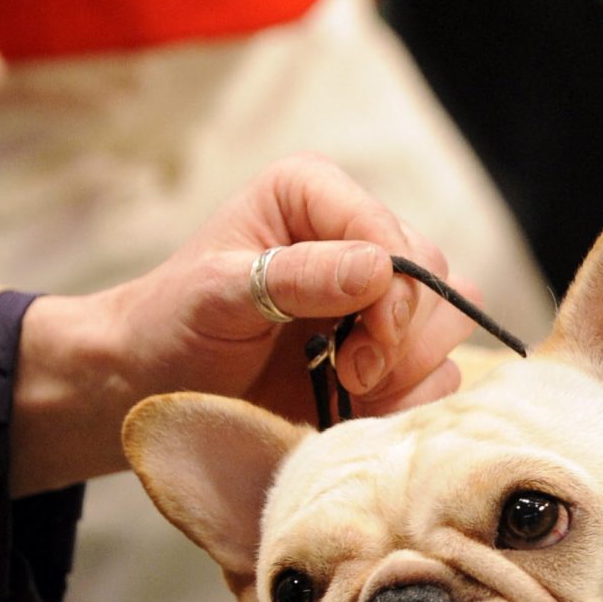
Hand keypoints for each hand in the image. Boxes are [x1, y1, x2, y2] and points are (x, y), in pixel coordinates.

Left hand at [12, 157, 486, 493]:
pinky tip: (357, 405)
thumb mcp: (216, 295)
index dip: (393, 290)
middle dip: (397, 334)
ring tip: (346, 385)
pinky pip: (441, 370)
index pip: (394, 234)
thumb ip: (294, 277)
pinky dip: (410, 397)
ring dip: (408, 365)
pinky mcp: (387, 351)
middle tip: (345, 371)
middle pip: (434, 279)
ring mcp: (377, 296)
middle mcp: (356, 236)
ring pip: (450, 322)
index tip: (357, 343)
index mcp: (314, 196)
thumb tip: (380, 268)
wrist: (152, 391)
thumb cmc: (170, 328)